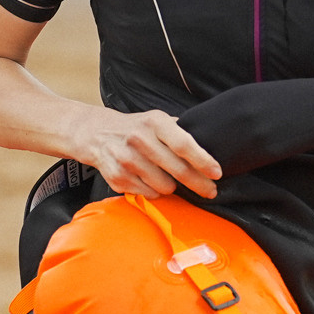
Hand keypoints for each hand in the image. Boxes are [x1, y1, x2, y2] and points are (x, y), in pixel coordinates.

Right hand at [73, 107, 221, 199]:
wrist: (97, 134)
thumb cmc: (136, 128)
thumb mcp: (157, 119)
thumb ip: (180, 132)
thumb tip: (211, 146)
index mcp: (155, 122)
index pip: (184, 144)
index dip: (203, 161)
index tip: (217, 173)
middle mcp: (140, 140)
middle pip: (178, 170)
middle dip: (199, 184)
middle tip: (211, 191)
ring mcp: (127, 159)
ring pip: (165, 187)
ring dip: (171, 187)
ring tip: (167, 177)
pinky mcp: (117, 177)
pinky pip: (149, 194)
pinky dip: (154, 191)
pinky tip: (149, 180)